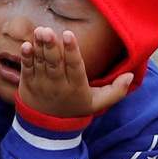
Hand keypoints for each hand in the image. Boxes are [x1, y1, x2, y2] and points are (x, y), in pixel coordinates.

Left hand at [9, 27, 136, 121]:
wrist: (48, 128)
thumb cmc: (76, 108)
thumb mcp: (98, 103)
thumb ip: (116, 91)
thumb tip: (131, 76)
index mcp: (77, 87)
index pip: (75, 67)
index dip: (72, 51)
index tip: (69, 34)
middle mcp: (58, 86)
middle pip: (55, 64)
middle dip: (52, 47)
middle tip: (49, 31)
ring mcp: (42, 85)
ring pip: (41, 63)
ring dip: (40, 47)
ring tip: (40, 32)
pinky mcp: (28, 84)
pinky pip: (27, 69)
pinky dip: (26, 58)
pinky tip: (27, 45)